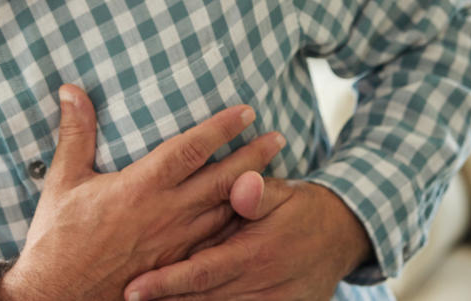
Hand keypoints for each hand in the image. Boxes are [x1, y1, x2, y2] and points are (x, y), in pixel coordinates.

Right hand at [0, 85, 286, 300]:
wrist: (59, 295)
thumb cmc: (58, 237)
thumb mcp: (63, 180)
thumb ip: (76, 132)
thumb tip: (71, 89)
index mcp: (141, 187)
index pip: (191, 149)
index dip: (222, 127)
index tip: (247, 111)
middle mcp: (165, 213)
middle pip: (222, 180)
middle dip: (253, 157)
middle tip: (278, 138)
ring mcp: (174, 244)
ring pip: (224, 214)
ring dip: (252, 192)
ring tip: (275, 173)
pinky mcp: (175, 267)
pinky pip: (215, 244)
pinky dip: (235, 229)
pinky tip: (250, 220)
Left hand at [123, 173, 373, 300]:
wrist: (344, 236)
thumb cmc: (302, 208)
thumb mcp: (284, 193)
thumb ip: (258, 193)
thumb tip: (243, 183)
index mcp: (257, 253)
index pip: (201, 272)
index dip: (166, 283)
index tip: (132, 289)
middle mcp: (262, 285)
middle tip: (126, 300)